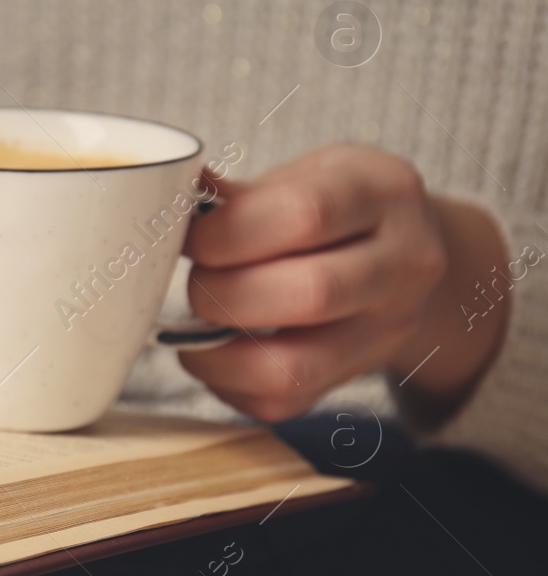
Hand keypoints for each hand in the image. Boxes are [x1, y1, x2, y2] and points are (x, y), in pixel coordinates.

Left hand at [179, 143, 510, 422]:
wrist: (407, 249)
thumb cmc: (337, 203)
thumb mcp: (306, 173)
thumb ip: (244, 194)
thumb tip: (166, 198)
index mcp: (384, 193)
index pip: (306, 215)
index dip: (228, 231)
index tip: (192, 236)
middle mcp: (404, 265)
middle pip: (308, 294)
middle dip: (222, 291)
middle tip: (198, 278)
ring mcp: (389, 330)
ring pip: (291, 368)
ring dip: (217, 351)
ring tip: (199, 322)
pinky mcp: (358, 375)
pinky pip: (281, 402)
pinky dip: (227, 384)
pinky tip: (216, 351)